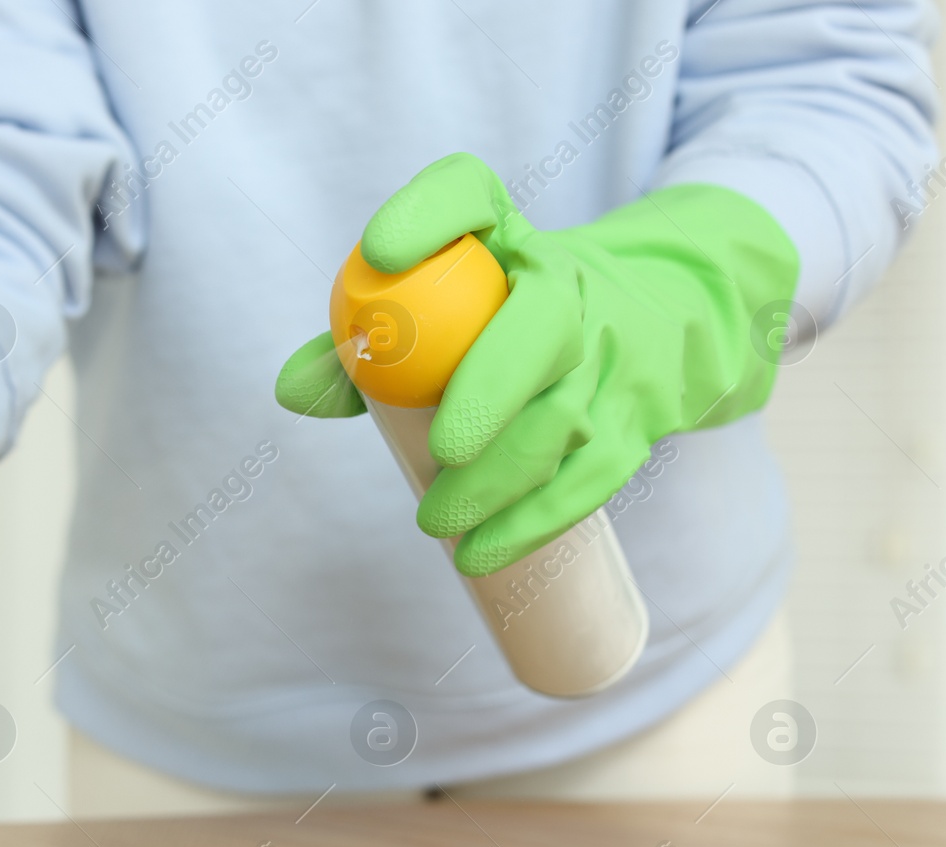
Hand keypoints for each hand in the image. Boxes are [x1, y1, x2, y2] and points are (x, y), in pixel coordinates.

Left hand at [276, 153, 798, 575]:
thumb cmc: (508, 310)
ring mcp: (609, 359)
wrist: (653, 320)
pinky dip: (534, 523)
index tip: (376, 253)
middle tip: (445, 446)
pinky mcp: (632, 425)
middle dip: (495, 387)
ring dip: (500, 479)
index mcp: (511, 239)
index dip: (428, 216)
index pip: (468, 195)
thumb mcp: (449, 294)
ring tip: (434, 522)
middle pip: (541, 329)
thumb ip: (365, 334)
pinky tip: (480, 553)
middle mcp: (569, 288)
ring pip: (564, 419)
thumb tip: (292, 390)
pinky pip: (590, 479)